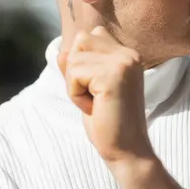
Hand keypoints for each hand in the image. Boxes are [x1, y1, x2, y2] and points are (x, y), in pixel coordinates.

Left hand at [57, 27, 154, 165]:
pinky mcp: (113, 75)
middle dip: (75, 71)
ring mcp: (123, 63)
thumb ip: (76, 67)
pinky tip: (95, 108)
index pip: (88, 38)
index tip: (97, 91)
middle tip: (94, 96)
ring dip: (75, 86)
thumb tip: (60, 52)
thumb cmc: (107, 122)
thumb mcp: (87, 89)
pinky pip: (74, 74)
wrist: (126, 150)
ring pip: (73, 58)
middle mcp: (129, 54)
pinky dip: (76, 95)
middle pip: (80, 41)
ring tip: (95, 103)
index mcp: (127, 54)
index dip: (80, 64)